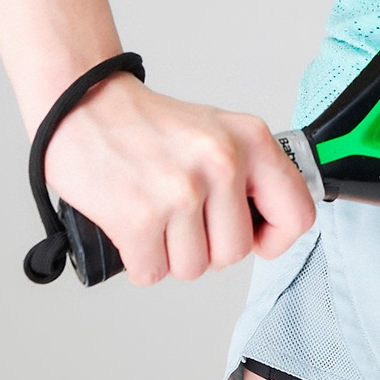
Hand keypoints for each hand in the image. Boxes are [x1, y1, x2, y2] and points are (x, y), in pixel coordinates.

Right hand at [42, 72, 316, 285]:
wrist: (83, 105)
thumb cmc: (147, 125)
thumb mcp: (217, 132)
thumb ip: (250, 174)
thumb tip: (268, 228)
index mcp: (251, 140)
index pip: (297, 216)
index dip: (273, 237)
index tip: (251, 232)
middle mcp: (222, 162)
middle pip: (235, 252)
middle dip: (207, 246)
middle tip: (181, 214)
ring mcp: (181, 191)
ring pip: (194, 269)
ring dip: (170, 253)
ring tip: (155, 213)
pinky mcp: (139, 218)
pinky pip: (152, 273)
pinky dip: (139, 260)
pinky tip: (132, 225)